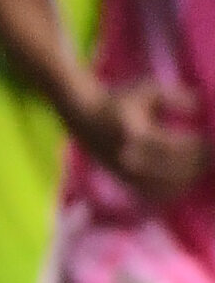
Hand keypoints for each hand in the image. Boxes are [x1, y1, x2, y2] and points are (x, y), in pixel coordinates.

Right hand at [72, 80, 207, 203]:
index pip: (182, 148)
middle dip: (202, 163)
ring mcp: (127, 172)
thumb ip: (177, 96)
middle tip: (211, 152)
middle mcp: (132, 158)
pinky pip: (158, 193)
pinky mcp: (125, 180)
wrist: (82, 114)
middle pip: (180, 169)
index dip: (205, 146)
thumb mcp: (148, 88)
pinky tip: (184, 176)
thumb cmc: (118, 97)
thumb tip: (200, 108)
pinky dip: (175, 188)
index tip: (212, 138)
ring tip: (201, 164)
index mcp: (138, 135)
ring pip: (172, 186)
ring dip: (190, 177)